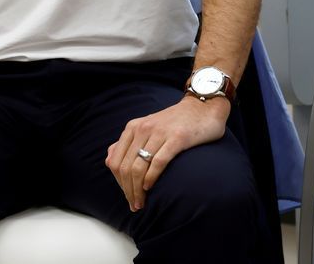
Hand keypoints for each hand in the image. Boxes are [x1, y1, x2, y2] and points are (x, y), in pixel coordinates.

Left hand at [106, 95, 229, 211]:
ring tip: (142, 203)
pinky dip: (151, 178)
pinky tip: (151, 187)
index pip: (115, 161)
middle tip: (135, 205)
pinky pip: (157, 163)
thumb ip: (128, 142)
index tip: (127, 196)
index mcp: (133, 127)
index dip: (119, 183)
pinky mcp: (178, 138)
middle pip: (125, 167)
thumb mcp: (148, 127)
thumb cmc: (176, 123)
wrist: (204, 107)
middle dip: (127, 191)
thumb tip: (109, 159)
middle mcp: (143, 128)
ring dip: (137, 191)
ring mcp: (160, 132)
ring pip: (138, 167)